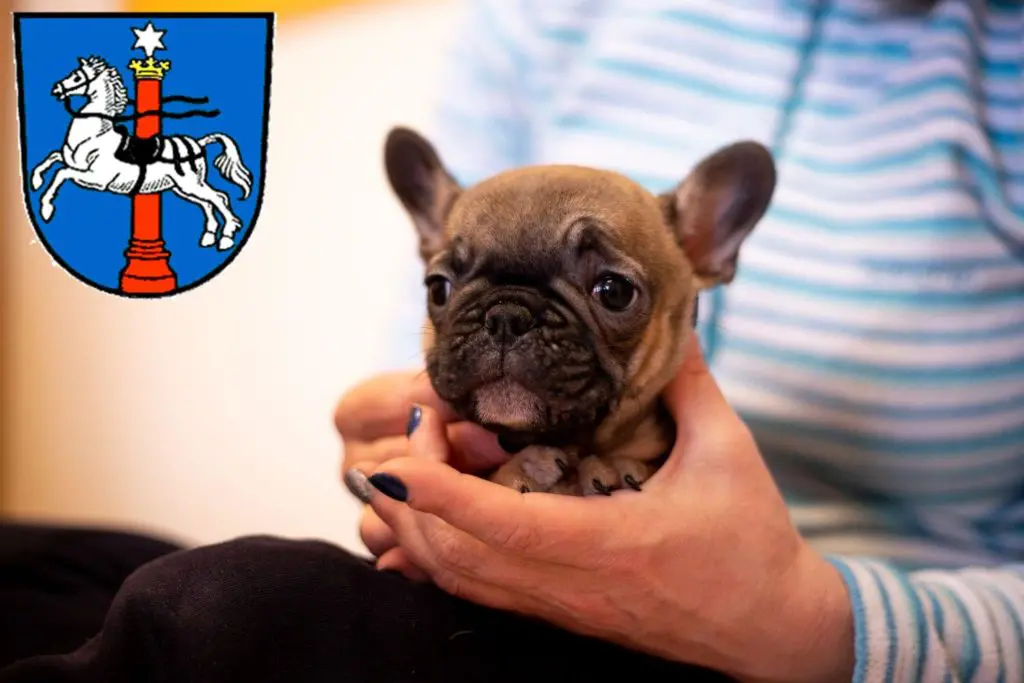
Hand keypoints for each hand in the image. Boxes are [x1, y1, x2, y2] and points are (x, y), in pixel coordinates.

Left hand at [358, 339, 854, 682]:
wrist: (770, 633)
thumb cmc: (751, 545)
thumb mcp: (728, 453)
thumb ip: (690, 384)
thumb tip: (670, 323)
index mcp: (612, 542)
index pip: (503, 524)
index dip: (440, 490)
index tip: (399, 450)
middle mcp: (573, 583)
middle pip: (458, 557)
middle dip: (412, 499)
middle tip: (413, 433)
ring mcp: (561, 604)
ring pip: (460, 581)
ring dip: (417, 528)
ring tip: (405, 470)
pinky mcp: (560, 611)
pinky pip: (479, 593)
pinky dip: (438, 558)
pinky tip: (426, 522)